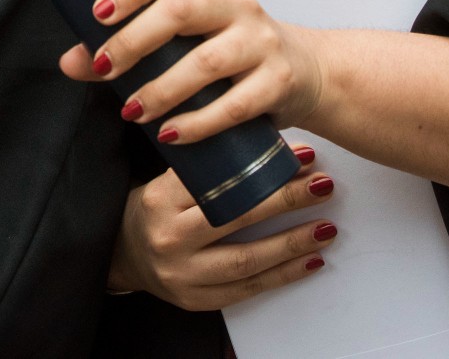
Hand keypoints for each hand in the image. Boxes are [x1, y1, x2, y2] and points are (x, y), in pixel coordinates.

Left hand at [60, 0, 325, 143]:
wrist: (306, 72)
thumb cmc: (227, 50)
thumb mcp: (185, 37)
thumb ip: (128, 44)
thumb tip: (71, 62)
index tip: (97, 13)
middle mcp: (236, 3)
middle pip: (180, 10)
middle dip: (135, 41)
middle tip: (105, 69)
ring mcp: (260, 40)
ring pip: (206, 62)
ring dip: (161, 90)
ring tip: (132, 111)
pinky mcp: (278, 81)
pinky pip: (235, 105)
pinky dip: (197, 123)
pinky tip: (170, 134)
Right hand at [108, 145, 338, 309]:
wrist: (122, 254)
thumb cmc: (152, 210)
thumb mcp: (166, 180)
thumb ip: (206, 168)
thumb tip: (267, 148)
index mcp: (159, 199)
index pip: (214, 180)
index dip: (259, 168)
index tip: (297, 156)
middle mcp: (169, 237)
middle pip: (233, 217)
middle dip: (283, 201)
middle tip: (321, 185)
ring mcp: (182, 274)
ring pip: (245, 259)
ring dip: (291, 243)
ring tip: (326, 226)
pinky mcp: (196, 300)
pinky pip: (247, 289)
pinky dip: (283, 275)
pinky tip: (310, 260)